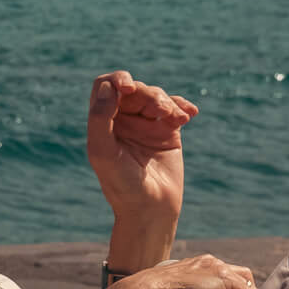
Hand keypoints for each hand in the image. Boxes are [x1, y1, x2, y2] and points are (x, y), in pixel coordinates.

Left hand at [86, 70, 195, 224]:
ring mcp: (146, 124)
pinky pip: (175, 108)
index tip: (128, 89)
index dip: (117, 79)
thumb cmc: (121, 183)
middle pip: (135, 89)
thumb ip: (100, 118)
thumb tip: (109, 88)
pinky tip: (189, 115)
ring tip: (177, 118)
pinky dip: (182, 106)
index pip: (106, 86)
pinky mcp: (168, 131)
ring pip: (156, 96)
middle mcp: (122, 119)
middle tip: (160, 111)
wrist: (151, 208)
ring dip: (167, 102)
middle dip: (149, 94)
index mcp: (102, 121)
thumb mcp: (102, 151)